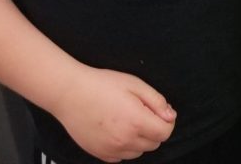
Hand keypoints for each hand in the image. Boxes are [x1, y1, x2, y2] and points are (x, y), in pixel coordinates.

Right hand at [51, 66, 175, 161]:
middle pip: (154, 143)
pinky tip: (116, 130)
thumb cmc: (102, 85)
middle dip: (154, 129)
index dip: (166, 121)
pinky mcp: (100, 154)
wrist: (70, 93)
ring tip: (127, 120)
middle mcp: (125, 140)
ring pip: (138, 152)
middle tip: (142, 112)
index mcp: (137, 122)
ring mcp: (111, 150)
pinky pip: (121, 157)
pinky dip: (124, 147)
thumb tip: (170, 116)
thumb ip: (157, 101)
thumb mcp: (135, 84)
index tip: (159, 111)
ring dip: (140, 139)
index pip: (165, 133)